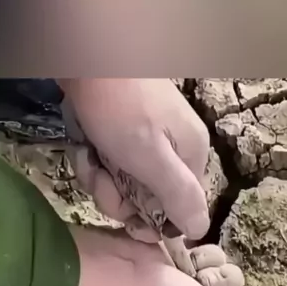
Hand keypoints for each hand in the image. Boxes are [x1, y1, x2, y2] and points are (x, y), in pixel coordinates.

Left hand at [59, 79, 210, 241]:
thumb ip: (177, 196)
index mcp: (192, 158)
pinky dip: (94, 162)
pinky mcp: (124, 134)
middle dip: (118, 196)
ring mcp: (149, 142)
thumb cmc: (120, 107)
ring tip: (90, 156)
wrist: (85, 54)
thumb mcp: (151, 158)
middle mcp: (175, 153)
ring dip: (100, 179)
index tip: (128, 222)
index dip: (151, 223)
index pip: (179, 212)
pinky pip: (111, 165)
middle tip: (101, 176)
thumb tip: (201, 231)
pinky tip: (84, 148)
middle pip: (148, 200)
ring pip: (124, 185)